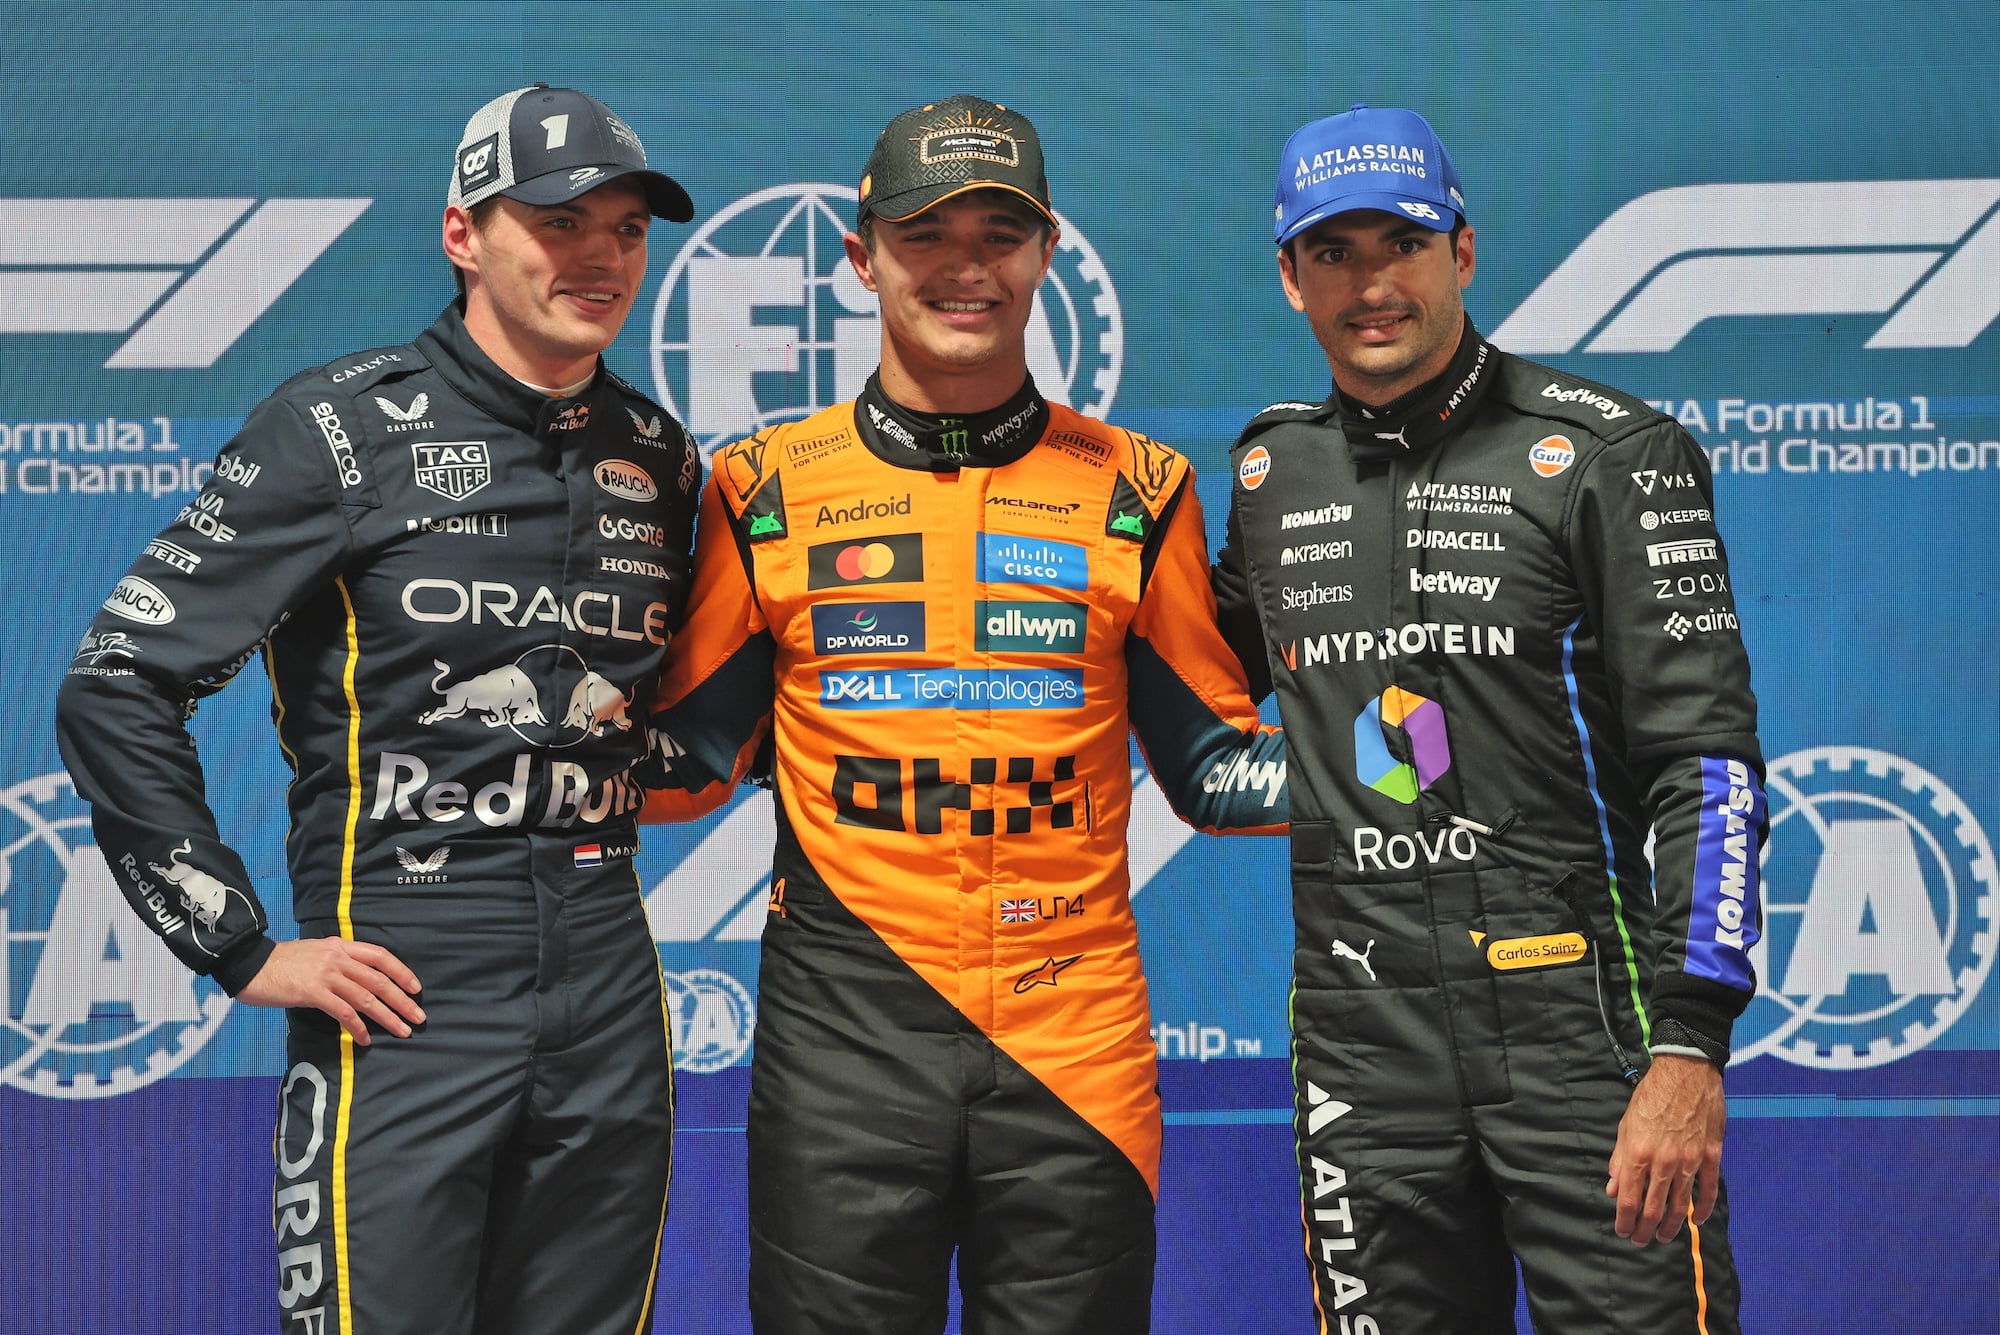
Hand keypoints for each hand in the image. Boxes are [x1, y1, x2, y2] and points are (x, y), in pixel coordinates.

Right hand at [236, 938, 425, 1045]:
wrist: (249, 964)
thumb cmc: (281, 962)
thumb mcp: (315, 953)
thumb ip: (337, 962)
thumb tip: (357, 979)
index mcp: (340, 946)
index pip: (380, 956)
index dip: (401, 972)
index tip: (415, 988)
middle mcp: (337, 958)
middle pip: (379, 980)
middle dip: (402, 1000)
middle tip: (418, 1017)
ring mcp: (326, 975)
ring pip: (366, 998)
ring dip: (387, 1017)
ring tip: (402, 1030)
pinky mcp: (312, 993)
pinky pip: (343, 1013)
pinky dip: (357, 1028)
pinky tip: (365, 1040)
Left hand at [1605, 1053, 1724, 1245]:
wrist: (1686, 1072)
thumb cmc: (1651, 1096)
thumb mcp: (1626, 1125)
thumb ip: (1620, 1160)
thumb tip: (1614, 1189)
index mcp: (1638, 1153)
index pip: (1629, 1200)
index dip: (1625, 1221)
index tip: (1623, 1231)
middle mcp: (1664, 1162)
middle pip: (1653, 1209)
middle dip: (1645, 1230)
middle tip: (1641, 1240)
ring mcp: (1690, 1160)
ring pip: (1680, 1205)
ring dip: (1671, 1226)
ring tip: (1663, 1237)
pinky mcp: (1711, 1156)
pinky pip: (1708, 1191)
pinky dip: (1702, 1210)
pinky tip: (1696, 1220)